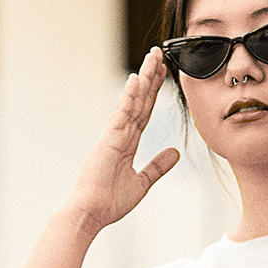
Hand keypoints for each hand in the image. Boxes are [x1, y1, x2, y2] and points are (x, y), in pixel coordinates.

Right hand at [67, 49, 179, 232]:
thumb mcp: (142, 182)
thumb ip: (158, 166)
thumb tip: (175, 152)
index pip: (144, 111)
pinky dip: (129, 97)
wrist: (91, 213)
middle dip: (150, 78)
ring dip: (144, 79)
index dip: (154, 92)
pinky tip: (137, 79)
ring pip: (132, 102)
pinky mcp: (108, 141)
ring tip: (153, 57)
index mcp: (127, 143)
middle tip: (159, 54)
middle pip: (140, 100)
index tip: (163, 73)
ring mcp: (113, 135)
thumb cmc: (110, 202)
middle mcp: (120, 134)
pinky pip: (121, 114)